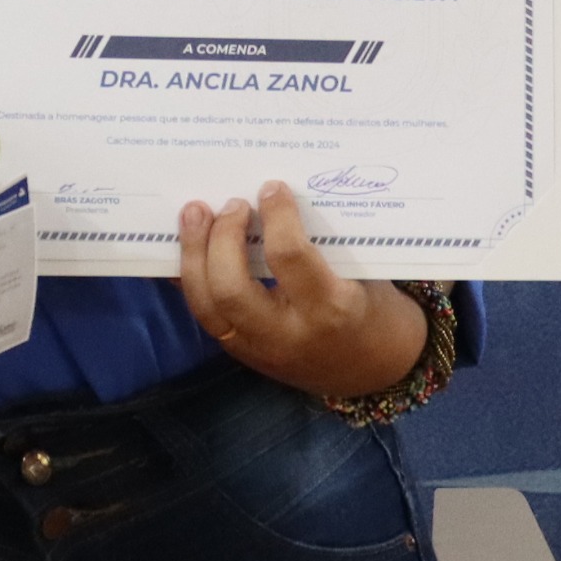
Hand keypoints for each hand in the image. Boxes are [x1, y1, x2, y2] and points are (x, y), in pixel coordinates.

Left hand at [178, 183, 428, 400]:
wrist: (371, 372)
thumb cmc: (372, 311)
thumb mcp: (360, 276)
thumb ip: (320, 244)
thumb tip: (273, 195)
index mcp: (329, 310)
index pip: (288, 258)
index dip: (275, 216)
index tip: (271, 188)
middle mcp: (287, 334)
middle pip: (231, 289)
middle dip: (220, 239)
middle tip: (232, 204)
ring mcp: (258, 350)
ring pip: (206, 305)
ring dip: (192, 255)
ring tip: (194, 214)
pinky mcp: (241, 355)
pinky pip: (204, 314)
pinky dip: (192, 276)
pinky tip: (188, 247)